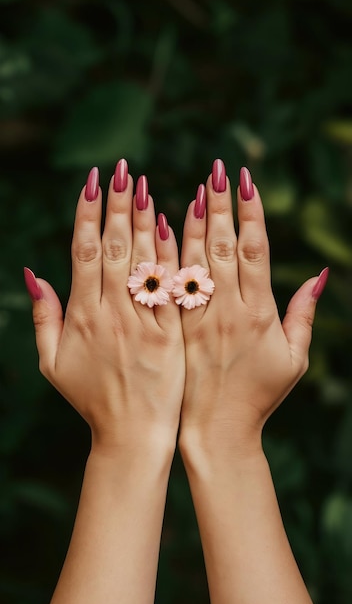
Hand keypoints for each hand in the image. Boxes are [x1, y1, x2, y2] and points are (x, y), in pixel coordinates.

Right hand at [25, 161, 184, 453]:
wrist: (134, 434)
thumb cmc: (91, 399)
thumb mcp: (53, 363)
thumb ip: (45, 317)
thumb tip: (33, 273)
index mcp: (84, 316)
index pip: (86, 253)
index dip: (87, 215)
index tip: (91, 182)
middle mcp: (114, 313)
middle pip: (116, 248)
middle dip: (116, 205)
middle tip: (120, 168)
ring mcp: (146, 321)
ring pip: (145, 261)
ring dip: (143, 219)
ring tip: (143, 184)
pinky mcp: (173, 332)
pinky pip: (172, 287)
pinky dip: (171, 255)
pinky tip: (172, 224)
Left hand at [179, 161, 327, 455]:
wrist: (216, 431)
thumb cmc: (259, 395)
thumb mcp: (294, 359)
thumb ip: (303, 314)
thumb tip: (321, 275)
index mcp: (259, 313)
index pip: (254, 251)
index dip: (251, 214)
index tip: (245, 181)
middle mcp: (227, 311)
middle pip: (223, 247)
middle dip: (222, 205)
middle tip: (218, 169)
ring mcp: (197, 319)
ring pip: (194, 261)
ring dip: (195, 221)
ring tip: (194, 188)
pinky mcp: (175, 330)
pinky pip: (169, 286)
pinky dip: (167, 255)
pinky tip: (161, 226)